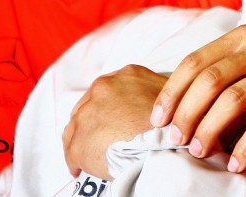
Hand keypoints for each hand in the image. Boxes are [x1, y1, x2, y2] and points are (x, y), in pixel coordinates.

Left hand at [63, 65, 167, 179]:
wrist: (164, 150)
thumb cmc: (174, 128)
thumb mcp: (173, 98)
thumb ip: (161, 95)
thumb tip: (164, 102)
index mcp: (127, 75)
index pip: (109, 89)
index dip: (110, 107)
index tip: (112, 120)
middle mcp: (104, 88)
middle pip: (89, 105)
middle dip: (94, 122)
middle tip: (100, 139)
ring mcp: (88, 112)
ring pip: (76, 126)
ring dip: (82, 140)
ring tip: (88, 157)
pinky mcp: (79, 139)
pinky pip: (70, 150)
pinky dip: (74, 160)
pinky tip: (79, 169)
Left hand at [149, 12, 245, 171]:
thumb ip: (235, 61)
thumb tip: (199, 92)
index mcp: (243, 37)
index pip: (194, 62)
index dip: (172, 91)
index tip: (157, 116)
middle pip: (207, 81)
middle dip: (184, 113)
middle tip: (174, 138)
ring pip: (232, 100)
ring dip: (210, 129)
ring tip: (199, 151)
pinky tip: (239, 161)